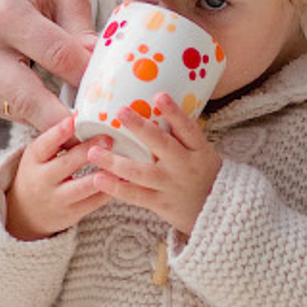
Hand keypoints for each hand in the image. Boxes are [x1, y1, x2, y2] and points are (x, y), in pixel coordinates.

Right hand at [0, 0, 96, 132]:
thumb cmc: (27, 1)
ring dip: (53, 127)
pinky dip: (39, 120)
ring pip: (21, 113)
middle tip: (96, 134)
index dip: (86, 76)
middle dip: (65, 122)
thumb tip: (99, 66)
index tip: (110, 92)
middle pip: (30, 98)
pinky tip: (58, 118)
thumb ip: (81, 30)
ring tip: (84, 132)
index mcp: (9, 15)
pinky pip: (13, 114)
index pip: (57, 55)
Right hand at [5, 114, 112, 239]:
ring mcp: (57, 199)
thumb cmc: (39, 172)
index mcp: (34, 159)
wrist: (27, 212)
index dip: (57, 134)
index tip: (72, 121)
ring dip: (104, 174)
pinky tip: (125, 179)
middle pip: (67, 164)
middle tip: (108, 139)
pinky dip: (111, 189)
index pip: (44, 145)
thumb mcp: (39, 155)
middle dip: (88, 151)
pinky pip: (95, 202)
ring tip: (122, 161)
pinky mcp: (72, 213)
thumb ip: (57, 139)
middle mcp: (43, 180)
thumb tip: (87, 115)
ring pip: (83, 186)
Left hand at [86, 94, 220, 236]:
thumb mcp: (201, 151)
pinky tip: (98, 178)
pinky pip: (135, 195)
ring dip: (115, 162)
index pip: (188, 128)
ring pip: (141, 173)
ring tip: (93, 152)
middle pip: (163, 146)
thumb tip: (156, 100)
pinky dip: (116, 188)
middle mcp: (184, 167)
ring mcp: (170, 186)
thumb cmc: (200, 171)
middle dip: (141, 128)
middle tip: (121, 111)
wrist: (214, 210)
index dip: (175, 113)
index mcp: (198, 150)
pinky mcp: (159, 203)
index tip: (159, 96)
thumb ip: (181, 133)